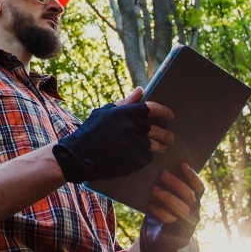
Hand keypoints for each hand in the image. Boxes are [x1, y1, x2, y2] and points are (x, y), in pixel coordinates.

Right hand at [53, 87, 175, 182]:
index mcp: (127, 113)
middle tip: (169, 138)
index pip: (153, 109)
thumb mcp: (105, 112)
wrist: (79, 156)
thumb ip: (126, 102)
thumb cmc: (91, 131)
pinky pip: (147, 158)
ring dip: (160, 147)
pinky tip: (142, 156)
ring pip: (156, 146)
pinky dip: (147, 157)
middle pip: (160, 130)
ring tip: (161, 148)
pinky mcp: (134, 160)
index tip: (171, 116)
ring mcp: (135, 145)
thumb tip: (141, 90)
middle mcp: (133, 128)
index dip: (165, 112)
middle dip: (167, 135)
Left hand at [139, 162, 204, 251]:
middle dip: (176, 183)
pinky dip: (160, 212)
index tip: (181, 163)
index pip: (199, 188)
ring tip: (153, 188)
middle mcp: (194, 213)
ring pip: (181, 208)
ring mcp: (188, 226)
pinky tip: (150, 205)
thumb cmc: (160, 214)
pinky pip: (171, 221)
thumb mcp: (166, 200)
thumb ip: (169, 188)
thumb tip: (161, 166)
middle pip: (190, 195)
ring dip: (167, 196)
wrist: (155, 241)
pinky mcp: (179, 236)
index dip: (192, 175)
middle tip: (162, 173)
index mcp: (194, 203)